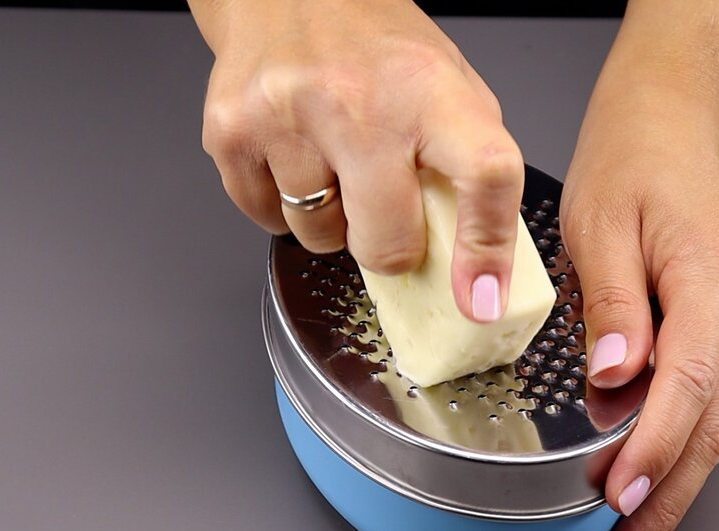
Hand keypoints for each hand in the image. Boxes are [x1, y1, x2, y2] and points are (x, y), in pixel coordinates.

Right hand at [190, 0, 525, 320]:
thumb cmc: (374, 43)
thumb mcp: (446, 84)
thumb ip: (468, 163)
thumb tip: (482, 265)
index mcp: (430, 88)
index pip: (483, 174)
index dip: (487, 249)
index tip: (483, 300)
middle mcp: (357, 100)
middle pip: (386, 241)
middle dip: (391, 245)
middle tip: (387, 205)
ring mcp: (287, 117)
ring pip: (321, 238)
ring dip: (332, 219)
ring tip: (332, 159)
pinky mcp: (230, 132)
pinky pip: (268, 221)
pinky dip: (284, 205)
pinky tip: (293, 154)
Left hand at [562, 88, 718, 530]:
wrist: (672, 118)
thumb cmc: (635, 155)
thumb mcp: (603, 219)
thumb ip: (613, 303)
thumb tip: (616, 378)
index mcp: (711, 280)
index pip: (689, 385)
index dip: (654, 448)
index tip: (620, 496)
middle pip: (712, 423)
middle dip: (671, 496)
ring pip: (714, 421)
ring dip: (678, 485)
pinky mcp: (718, 325)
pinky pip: (705, 399)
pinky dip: (679, 448)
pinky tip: (655, 482)